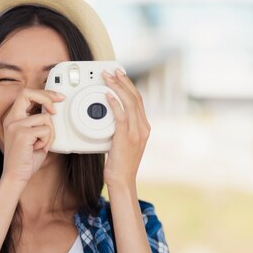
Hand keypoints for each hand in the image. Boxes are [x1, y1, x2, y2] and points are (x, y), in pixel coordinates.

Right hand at [0, 88, 64, 187]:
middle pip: (29, 93)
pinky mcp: (22, 134)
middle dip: (47, 98)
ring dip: (50, 133)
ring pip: (45, 117)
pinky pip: (46, 129)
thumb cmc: (26, 158)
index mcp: (13, 118)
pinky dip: (47, 140)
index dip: (43, 93)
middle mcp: (11, 119)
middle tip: (56, 110)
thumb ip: (39, 122)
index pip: (26, 94)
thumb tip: (53, 110)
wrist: (16, 176)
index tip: (57, 98)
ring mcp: (15, 125)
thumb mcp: (33, 135)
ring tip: (41, 144)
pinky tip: (38, 148)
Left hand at [102, 68, 150, 190]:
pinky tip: (107, 96)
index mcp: (144, 128)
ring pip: (129, 103)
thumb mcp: (124, 142)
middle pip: (136, 97)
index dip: (129, 85)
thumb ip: (122, 128)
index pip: (138, 100)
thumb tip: (111, 115)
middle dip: (123, 81)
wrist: (122, 181)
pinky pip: (121, 116)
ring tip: (107, 77)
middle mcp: (143, 128)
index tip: (119, 75)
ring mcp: (136, 133)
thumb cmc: (120, 164)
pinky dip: (114, 104)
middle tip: (112, 70)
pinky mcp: (126, 138)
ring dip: (117, 87)